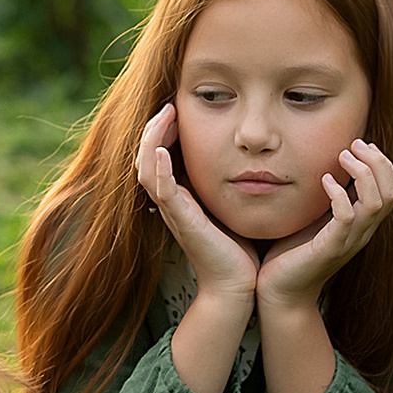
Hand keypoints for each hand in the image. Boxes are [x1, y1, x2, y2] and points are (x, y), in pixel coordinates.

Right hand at [137, 104, 257, 300]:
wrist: (237, 286)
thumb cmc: (239, 249)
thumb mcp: (231, 206)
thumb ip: (228, 184)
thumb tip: (246, 158)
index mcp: (180, 197)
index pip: (159, 157)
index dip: (163, 132)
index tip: (177, 110)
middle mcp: (170, 202)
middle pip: (145, 157)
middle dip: (154, 128)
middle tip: (168, 106)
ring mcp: (173, 211)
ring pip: (146, 168)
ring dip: (152, 140)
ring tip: (165, 116)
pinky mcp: (181, 221)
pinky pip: (161, 190)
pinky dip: (159, 168)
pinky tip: (162, 150)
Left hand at [256, 138, 392, 312]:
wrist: (279, 291)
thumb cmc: (292, 252)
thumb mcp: (314, 218)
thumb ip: (326, 198)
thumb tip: (325, 167)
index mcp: (362, 224)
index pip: (392, 190)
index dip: (383, 164)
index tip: (361, 143)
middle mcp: (362, 232)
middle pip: (392, 193)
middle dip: (379, 163)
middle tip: (355, 144)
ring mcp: (349, 241)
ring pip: (376, 203)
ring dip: (363, 174)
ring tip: (342, 155)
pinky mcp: (330, 249)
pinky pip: (347, 218)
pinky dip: (340, 196)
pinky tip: (325, 181)